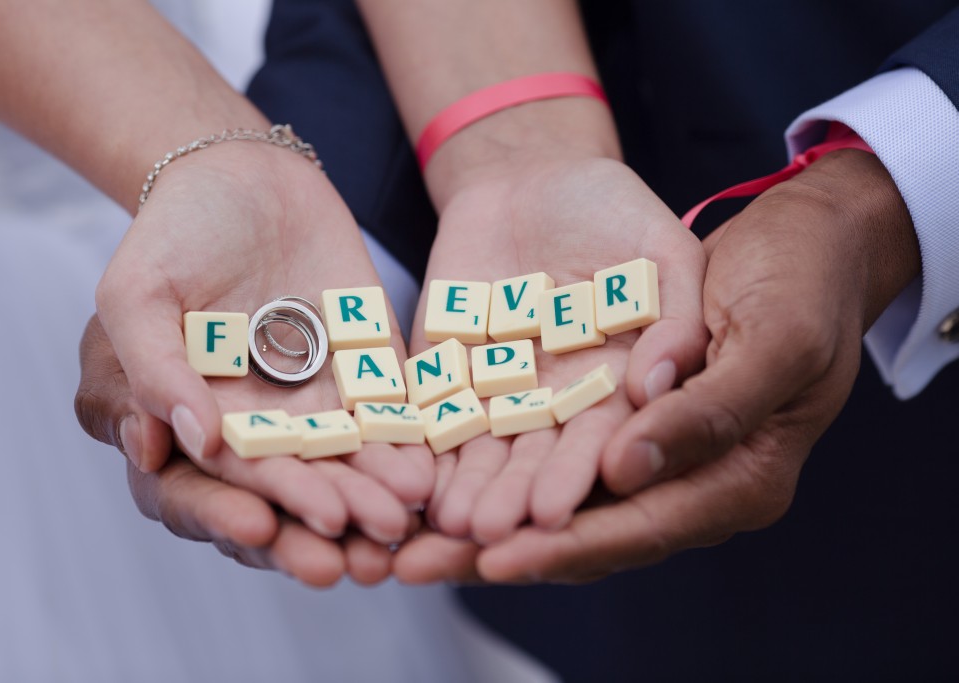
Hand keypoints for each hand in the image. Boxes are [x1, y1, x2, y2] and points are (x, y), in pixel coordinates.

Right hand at [91, 146, 433, 544]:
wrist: (243, 176)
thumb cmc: (173, 234)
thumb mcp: (137, 294)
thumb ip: (152, 368)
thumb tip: (185, 443)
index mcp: (195, 420)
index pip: (214, 484)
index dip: (234, 512)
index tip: (262, 531)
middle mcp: (259, 424)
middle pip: (289, 487)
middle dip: (320, 520)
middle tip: (353, 557)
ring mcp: (316, 400)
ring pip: (347, 461)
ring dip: (373, 496)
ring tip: (400, 523)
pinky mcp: (366, 370)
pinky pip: (391, 414)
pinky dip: (407, 444)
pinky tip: (428, 472)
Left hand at [410, 157, 706, 543]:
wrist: (535, 175)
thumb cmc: (614, 209)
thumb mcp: (663, 252)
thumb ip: (675, 317)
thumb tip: (659, 386)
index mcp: (620, 388)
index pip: (604, 444)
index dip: (577, 479)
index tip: (554, 514)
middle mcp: (560, 404)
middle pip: (536, 459)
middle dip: (511, 498)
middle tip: (487, 539)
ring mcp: (502, 390)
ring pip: (481, 448)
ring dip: (465, 486)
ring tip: (445, 524)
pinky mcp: (447, 369)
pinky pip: (430, 410)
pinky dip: (419, 442)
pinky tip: (403, 475)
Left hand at [456, 149, 920, 582]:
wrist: (729, 204)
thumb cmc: (790, 275)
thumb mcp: (771, 331)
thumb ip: (715, 402)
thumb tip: (634, 459)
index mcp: (724, 464)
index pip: (647, 516)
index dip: (583, 539)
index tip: (522, 549)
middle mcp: (650, 453)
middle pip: (577, 511)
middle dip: (510, 538)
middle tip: (449, 556)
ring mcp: (599, 418)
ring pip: (529, 474)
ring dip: (474, 503)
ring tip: (423, 530)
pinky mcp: (557, 382)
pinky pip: (504, 425)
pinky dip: (458, 449)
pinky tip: (414, 469)